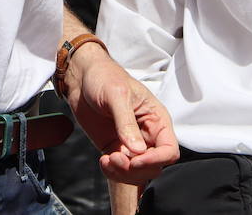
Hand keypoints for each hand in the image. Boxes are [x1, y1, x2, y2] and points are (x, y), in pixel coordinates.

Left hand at [63, 43, 178, 183]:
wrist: (82, 78)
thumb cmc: (104, 77)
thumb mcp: (117, 95)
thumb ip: (127, 122)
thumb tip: (138, 151)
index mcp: (156, 119)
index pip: (169, 150)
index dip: (156, 159)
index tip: (135, 160)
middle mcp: (147, 134)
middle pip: (154, 166)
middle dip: (136, 169)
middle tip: (116, 157)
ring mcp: (131, 143)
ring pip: (138, 173)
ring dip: (123, 174)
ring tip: (107, 159)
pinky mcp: (115, 148)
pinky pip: (120, 170)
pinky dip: (112, 172)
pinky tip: (102, 161)